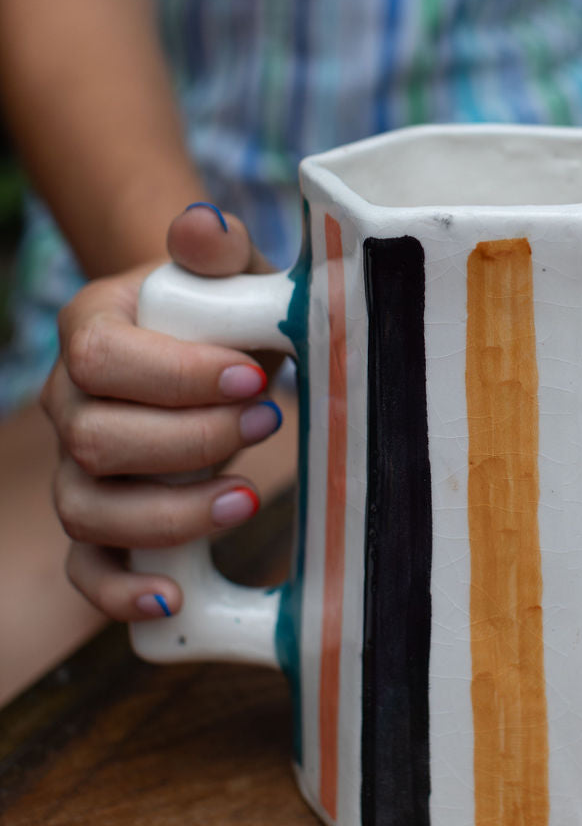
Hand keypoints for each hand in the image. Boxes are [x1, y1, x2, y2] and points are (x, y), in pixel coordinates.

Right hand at [42, 204, 284, 621]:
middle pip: (93, 440)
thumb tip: (204, 226)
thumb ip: (215, 248)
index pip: (103, 358)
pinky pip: (87, 571)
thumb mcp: (231, 272)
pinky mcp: (99, 526)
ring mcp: (76, 469)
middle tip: (270, 422)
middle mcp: (69, 401)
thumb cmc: (227, 310)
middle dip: (188, 441)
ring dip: (170, 514)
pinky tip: (173, 598)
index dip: (176, 376)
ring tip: (248, 497)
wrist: (218, 347)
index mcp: (91, 329)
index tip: (253, 377)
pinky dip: (122, 592)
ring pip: (88, 510)